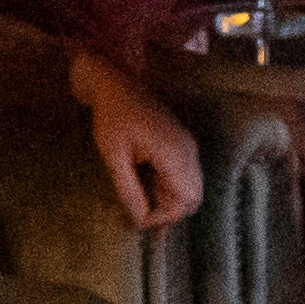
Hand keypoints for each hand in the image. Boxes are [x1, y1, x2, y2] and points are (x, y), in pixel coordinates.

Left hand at [66, 56, 204, 229]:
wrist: (115, 83)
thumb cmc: (111, 117)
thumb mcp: (113, 156)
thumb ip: (128, 189)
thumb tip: (140, 220)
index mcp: (173, 152)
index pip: (184, 200)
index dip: (163, 217)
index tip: (137, 220)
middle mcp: (188, 150)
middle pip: (193, 198)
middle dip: (169, 212)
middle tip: (140, 214)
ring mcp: (188, 146)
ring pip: (191, 188)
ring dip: (169, 201)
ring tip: (140, 203)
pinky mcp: (183, 144)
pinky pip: (185, 176)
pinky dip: (170, 188)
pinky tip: (146, 187)